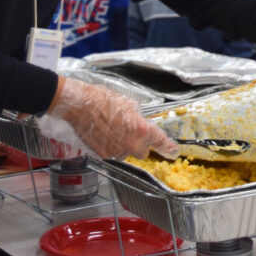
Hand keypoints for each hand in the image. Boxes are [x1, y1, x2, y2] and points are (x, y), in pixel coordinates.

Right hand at [49, 77, 178, 158]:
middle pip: (142, 152)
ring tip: (112, 131)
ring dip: (123, 146)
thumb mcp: (130, 105)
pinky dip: (110, 147)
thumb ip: (139, 119)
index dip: (168, 147)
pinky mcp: (104, 154)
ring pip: (126, 153)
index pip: (160, 141)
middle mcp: (132, 143)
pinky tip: (104, 135)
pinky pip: (112, 154)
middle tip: (129, 133)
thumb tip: (141, 125)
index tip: (173, 151)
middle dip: (139, 144)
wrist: (82, 105)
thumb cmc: (104, 101)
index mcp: (142, 129)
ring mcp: (117, 150)